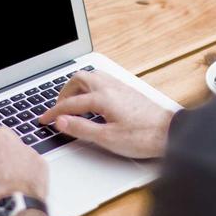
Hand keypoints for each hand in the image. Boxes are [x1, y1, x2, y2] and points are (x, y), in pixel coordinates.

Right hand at [37, 70, 174, 158]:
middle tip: (58, 109)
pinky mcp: (128, 91)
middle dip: (64, 93)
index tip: (45, 120)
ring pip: (92, 76)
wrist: (170, 133)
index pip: (70, 103)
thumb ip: (81, 129)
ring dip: (78, 87)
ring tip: (73, 103)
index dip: (54, 112)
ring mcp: (120, 87)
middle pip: (79, 79)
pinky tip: (93, 100)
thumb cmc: (143, 137)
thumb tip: (61, 122)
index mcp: (103, 98)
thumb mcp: (107, 138)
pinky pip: (103, 80)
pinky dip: (91, 87)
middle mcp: (111, 87)